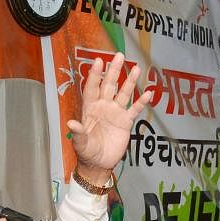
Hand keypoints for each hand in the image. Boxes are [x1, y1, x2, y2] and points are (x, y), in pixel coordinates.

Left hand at [67, 53, 151, 179]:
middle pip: (109, 85)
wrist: (99, 164)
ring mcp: (115, 113)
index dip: (95, 75)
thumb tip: (71, 123)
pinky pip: (134, 109)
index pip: (92, 88)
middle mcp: (103, 107)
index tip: (99, 61)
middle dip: (114, 71)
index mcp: (90, 108)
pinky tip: (148, 92)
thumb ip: (78, 132)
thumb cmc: (87, 152)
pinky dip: (141, 102)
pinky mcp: (125, 122)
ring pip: (123, 93)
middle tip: (119, 56)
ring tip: (136, 68)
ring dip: (130, 81)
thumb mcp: (80, 143)